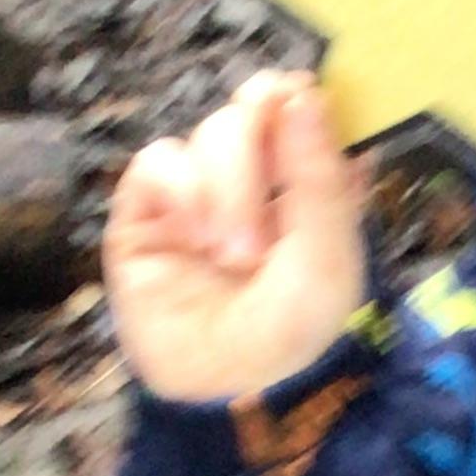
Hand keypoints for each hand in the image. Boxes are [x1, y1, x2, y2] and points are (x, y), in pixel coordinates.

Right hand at [103, 68, 368, 405]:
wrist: (225, 386)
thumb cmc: (290, 332)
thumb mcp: (327, 258)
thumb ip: (319, 175)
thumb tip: (303, 89)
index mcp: (310, 188)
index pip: (304, 111)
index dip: (301, 100)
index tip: (302, 101)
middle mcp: (257, 181)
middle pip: (255, 109)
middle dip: (264, 150)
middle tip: (271, 198)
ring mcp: (202, 191)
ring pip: (213, 133)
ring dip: (232, 191)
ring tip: (236, 257)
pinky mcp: (148, 207)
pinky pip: (161, 161)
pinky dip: (185, 192)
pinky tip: (197, 240)